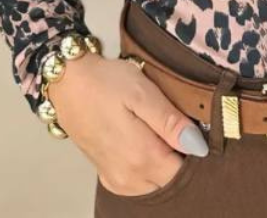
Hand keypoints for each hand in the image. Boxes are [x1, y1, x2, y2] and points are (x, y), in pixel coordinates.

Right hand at [46, 53, 208, 196]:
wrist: (68, 84)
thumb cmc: (106, 83)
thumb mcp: (142, 93)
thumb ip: (170, 122)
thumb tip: (198, 146)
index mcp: (142, 157)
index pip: (185, 171)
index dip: (195, 151)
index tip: (194, 129)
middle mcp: (130, 177)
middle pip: (171, 180)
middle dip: (180, 158)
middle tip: (178, 126)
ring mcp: (117, 180)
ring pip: (156, 183)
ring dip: (164, 163)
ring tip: (160, 131)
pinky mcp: (108, 176)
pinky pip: (139, 184)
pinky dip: (148, 169)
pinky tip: (146, 142)